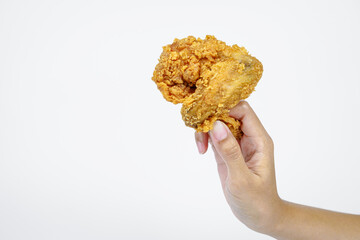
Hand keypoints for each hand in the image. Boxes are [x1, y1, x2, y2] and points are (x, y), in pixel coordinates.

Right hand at [195, 101, 282, 233]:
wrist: (259, 216)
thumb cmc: (256, 200)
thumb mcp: (242, 178)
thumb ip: (230, 151)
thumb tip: (216, 125)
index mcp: (259, 140)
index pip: (243, 111)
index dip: (226, 109)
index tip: (209, 118)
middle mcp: (249, 138)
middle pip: (228, 114)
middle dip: (212, 119)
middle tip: (200, 134)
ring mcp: (237, 144)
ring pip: (219, 123)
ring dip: (206, 129)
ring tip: (201, 147)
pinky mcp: (227, 151)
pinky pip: (214, 135)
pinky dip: (204, 138)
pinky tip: (201, 150)